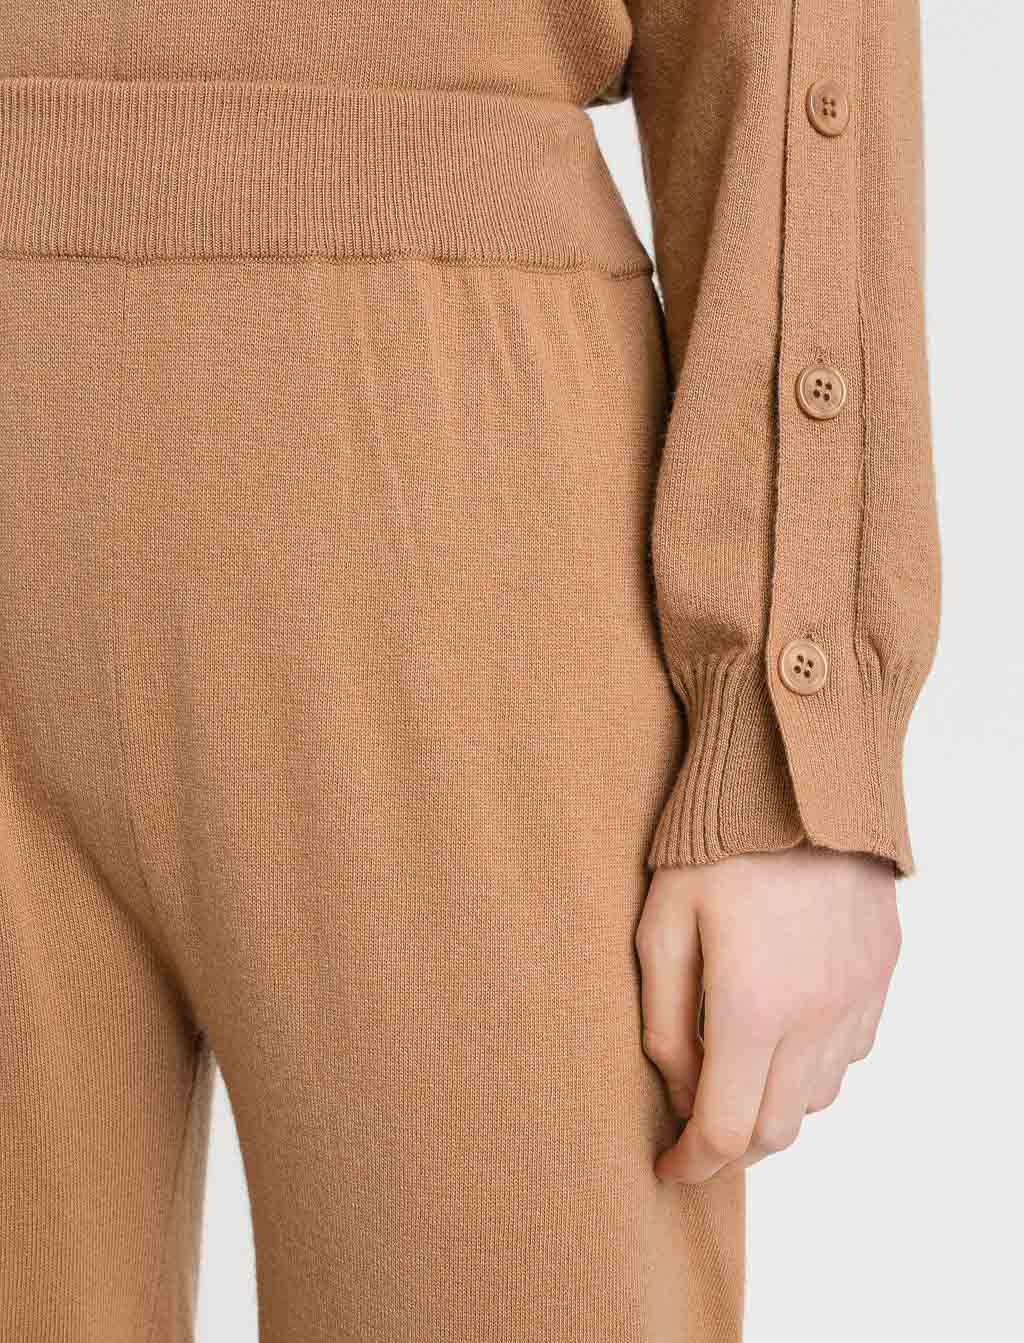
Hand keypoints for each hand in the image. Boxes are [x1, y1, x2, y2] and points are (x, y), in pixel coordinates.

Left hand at [634, 843, 900, 1183]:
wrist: (796, 779)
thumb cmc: (713, 848)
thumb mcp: (660, 927)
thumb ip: (664, 1022)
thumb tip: (679, 1092)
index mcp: (752, 1008)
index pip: (725, 1130)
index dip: (691, 1164)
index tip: (667, 1168)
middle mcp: (816, 1016)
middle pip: (777, 1129)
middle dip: (732, 1146)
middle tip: (694, 1131)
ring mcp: (857, 996)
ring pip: (818, 1097)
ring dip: (774, 1105)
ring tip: (735, 1075)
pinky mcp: (881, 973)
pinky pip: (851, 1052)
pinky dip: (813, 1066)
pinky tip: (783, 1032)